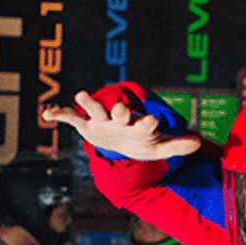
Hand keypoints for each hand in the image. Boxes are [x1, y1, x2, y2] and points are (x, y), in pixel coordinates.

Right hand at [42, 90, 202, 160]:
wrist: (125, 142)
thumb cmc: (143, 143)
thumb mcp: (160, 148)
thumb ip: (177, 145)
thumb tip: (198, 142)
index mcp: (138, 125)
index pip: (144, 123)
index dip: (147, 123)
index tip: (152, 122)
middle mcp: (119, 119)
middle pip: (119, 112)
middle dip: (119, 110)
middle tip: (120, 107)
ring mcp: (102, 121)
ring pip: (94, 109)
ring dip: (88, 103)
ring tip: (81, 96)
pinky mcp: (86, 125)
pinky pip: (71, 118)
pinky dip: (59, 114)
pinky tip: (47, 113)